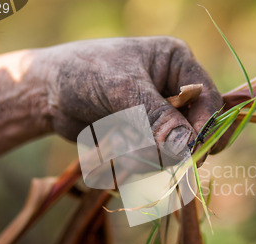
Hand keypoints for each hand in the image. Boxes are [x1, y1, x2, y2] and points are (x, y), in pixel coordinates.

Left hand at [42, 36, 223, 157]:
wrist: (47, 92)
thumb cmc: (83, 73)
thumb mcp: (122, 88)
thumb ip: (156, 117)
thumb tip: (185, 147)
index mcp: (178, 65)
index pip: (209, 99)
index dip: (206, 127)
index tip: (193, 151)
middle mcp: (175, 92)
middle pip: (199, 130)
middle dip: (181, 149)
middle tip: (165, 161)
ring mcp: (161, 119)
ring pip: (176, 152)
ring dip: (150, 158)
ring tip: (119, 149)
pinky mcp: (146, 140)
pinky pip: (154, 162)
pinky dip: (136, 165)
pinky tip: (113, 153)